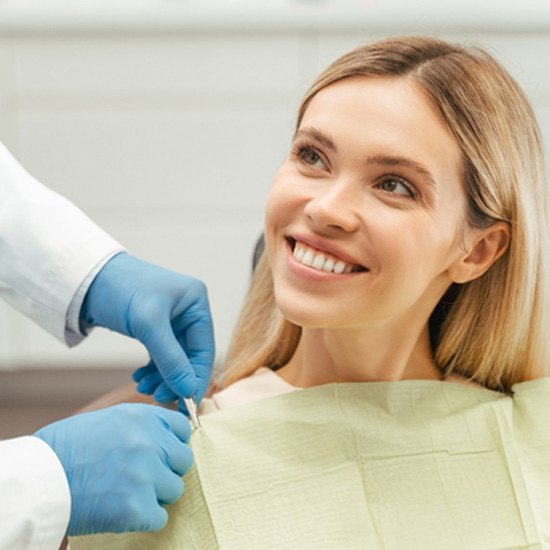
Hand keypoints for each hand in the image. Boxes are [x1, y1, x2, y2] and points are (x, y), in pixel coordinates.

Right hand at [34, 404, 192, 535]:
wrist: (38, 479)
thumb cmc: (67, 448)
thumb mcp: (110, 420)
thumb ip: (142, 426)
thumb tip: (166, 437)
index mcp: (143, 417)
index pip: (182, 428)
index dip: (172, 443)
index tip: (161, 453)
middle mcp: (150, 442)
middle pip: (184, 460)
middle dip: (167, 470)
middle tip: (142, 477)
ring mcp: (146, 475)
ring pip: (174, 489)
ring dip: (155, 495)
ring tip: (127, 493)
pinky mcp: (137, 507)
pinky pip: (159, 517)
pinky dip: (144, 519)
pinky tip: (122, 511)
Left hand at [80, 253, 214, 403]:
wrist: (88, 277)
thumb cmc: (121, 288)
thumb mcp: (148, 324)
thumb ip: (170, 359)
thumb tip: (188, 390)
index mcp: (196, 303)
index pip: (204, 349)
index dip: (196, 377)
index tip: (187, 404)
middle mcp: (188, 311)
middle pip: (190, 356)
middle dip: (176, 379)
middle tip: (160, 397)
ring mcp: (172, 320)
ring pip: (175, 359)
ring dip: (162, 377)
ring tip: (144, 388)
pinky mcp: (155, 327)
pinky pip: (162, 355)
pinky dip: (153, 370)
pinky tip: (140, 378)